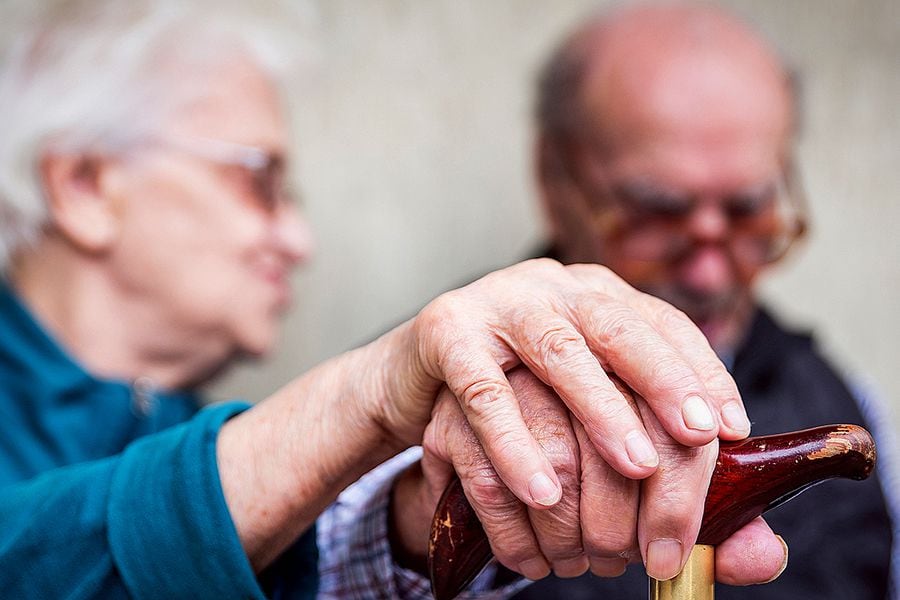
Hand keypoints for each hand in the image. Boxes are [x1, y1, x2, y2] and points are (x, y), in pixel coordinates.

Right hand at [379, 259, 750, 509]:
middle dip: (664, 379)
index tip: (730, 430)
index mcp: (597, 298)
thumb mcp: (582, 420)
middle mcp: (554, 289)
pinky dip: (513, 442)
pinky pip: (483, 390)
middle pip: (618, 325)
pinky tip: (543, 489)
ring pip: (557, 350)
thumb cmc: (516, 400)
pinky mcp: (446, 331)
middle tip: (698, 436)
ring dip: (599, 409)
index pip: (663, 325)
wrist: (418, 376)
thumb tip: (758, 556)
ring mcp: (499, 303)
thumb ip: (664, 481)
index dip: (702, 372)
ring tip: (635, 465)